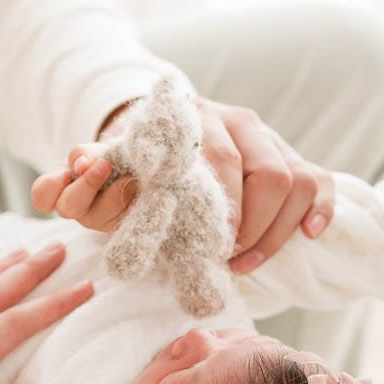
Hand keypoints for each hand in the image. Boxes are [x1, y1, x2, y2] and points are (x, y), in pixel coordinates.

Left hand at [30, 96, 334, 268]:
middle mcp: (235, 122)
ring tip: (243, 264)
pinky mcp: (294, 160)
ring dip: (272, 232)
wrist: (167, 143)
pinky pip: (318, 182)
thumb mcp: (105, 168)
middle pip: (262, 172)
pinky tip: (308, 237)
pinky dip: (317, 212)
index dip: (215, 206)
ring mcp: (268, 140)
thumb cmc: (134, 166)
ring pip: (291, 180)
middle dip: (246, 227)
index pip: (216, 157)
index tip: (201, 248)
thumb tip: (64, 176)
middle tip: (221, 263)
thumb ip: (78, 175)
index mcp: (190, 118)